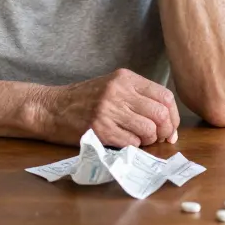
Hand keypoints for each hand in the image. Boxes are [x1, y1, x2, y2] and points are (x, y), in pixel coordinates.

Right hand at [37, 68, 180, 147]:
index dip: (173, 116)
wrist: (51, 108)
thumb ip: (138, 96)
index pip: (165, 96)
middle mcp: (119, 91)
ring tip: (141, 140)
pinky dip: (134, 146)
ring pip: (148, 129)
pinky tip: (125, 142)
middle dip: (165, 131)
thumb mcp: (113, 86)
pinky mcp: (99, 129)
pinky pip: (131, 142)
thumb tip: (167, 120)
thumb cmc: (85, 99)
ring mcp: (108, 110)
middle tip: (160, 138)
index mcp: (126, 78)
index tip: (171, 128)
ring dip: (149, 140)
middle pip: (160, 114)